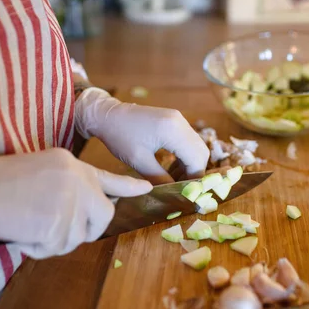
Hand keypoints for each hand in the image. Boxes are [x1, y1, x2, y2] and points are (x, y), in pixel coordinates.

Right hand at [0, 149, 151, 257]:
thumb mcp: (38, 169)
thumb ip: (66, 185)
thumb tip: (79, 211)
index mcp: (71, 164)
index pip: (108, 177)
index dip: (129, 186)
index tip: (147, 189)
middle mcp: (78, 181)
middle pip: (103, 214)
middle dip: (88, 228)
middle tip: (61, 229)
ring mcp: (71, 202)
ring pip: (78, 236)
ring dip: (55, 239)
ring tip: (29, 225)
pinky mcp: (61, 223)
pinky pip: (58, 248)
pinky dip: (40, 248)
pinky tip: (23, 232)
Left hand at [75, 88, 208, 183]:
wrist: (108, 115)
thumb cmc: (119, 137)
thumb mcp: (138, 161)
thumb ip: (159, 177)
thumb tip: (174, 193)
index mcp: (173, 130)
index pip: (196, 159)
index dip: (194, 178)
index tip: (185, 193)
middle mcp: (180, 122)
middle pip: (201, 152)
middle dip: (194, 172)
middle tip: (181, 187)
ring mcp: (179, 119)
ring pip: (196, 146)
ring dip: (190, 164)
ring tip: (175, 179)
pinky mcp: (174, 120)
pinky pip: (188, 140)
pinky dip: (185, 155)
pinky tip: (172, 167)